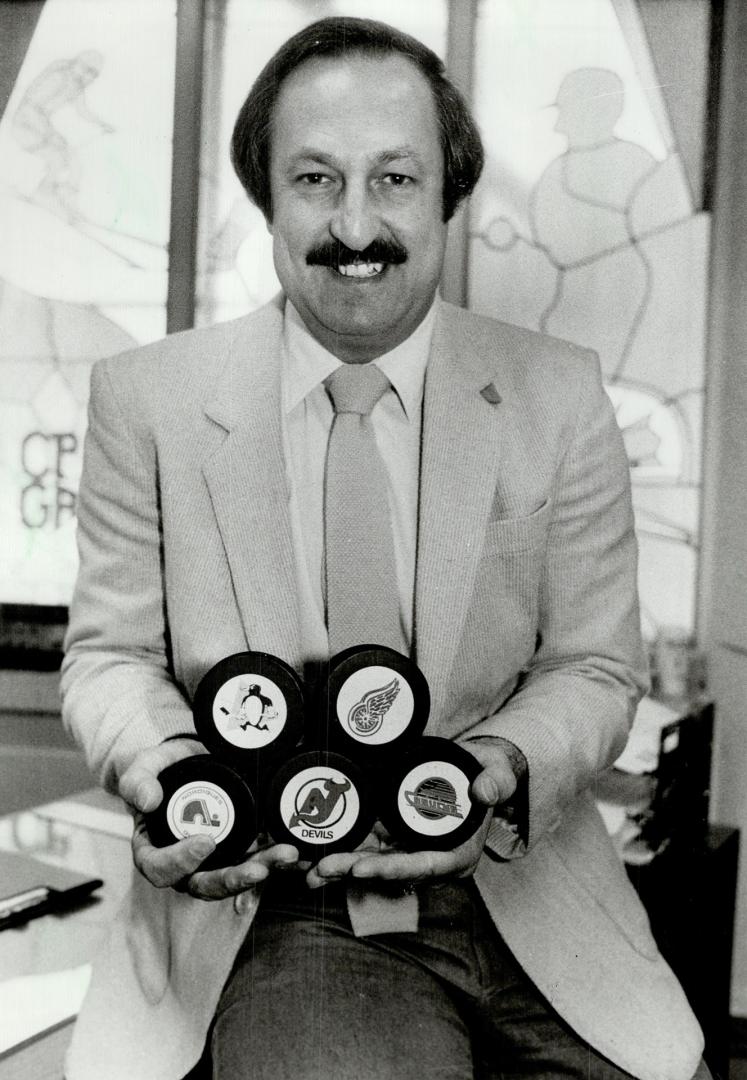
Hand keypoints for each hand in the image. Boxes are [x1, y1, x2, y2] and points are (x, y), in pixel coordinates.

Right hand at [121, 738, 299, 901]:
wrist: (191, 759)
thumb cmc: (164, 769)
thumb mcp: (145, 766)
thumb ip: (138, 780)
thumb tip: (146, 800)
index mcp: (153, 850)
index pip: (159, 869)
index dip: (180, 862)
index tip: (204, 842)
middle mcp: (184, 865)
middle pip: (204, 885)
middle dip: (233, 880)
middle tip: (258, 869)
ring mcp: (213, 861)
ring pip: (236, 878)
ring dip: (264, 870)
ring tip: (288, 856)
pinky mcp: (239, 850)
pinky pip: (257, 863)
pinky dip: (279, 862)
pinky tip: (300, 856)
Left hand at [306, 749, 517, 888]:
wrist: (476, 769)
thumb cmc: (489, 773)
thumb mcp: (498, 774)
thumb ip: (496, 782)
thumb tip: (485, 790)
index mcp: (458, 854)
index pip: (423, 866)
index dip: (392, 869)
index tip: (362, 868)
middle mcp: (431, 860)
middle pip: (391, 870)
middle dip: (354, 871)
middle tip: (321, 869)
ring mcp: (410, 850)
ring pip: (373, 862)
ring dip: (340, 867)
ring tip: (308, 870)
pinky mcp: (396, 837)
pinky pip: (366, 847)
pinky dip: (341, 850)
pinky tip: (313, 854)